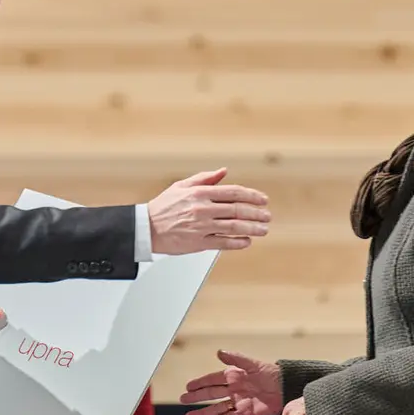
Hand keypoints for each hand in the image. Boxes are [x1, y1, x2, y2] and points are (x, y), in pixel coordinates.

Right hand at [147, 168, 269, 253]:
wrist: (146, 228)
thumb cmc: (163, 207)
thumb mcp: (182, 186)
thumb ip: (205, 178)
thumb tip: (224, 171)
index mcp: (200, 193)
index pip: (234, 192)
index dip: (252, 196)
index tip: (263, 200)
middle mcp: (203, 209)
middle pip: (238, 210)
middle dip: (257, 213)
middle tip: (267, 216)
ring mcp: (201, 227)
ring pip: (234, 227)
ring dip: (252, 229)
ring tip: (263, 230)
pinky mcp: (198, 243)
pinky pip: (223, 243)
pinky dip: (237, 243)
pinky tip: (247, 242)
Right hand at [179, 350, 283, 414]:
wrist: (285, 387)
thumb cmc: (270, 372)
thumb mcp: (252, 363)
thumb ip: (235, 358)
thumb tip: (218, 352)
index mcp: (233, 375)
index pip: (212, 380)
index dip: (200, 383)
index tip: (188, 386)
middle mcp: (232, 389)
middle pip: (211, 394)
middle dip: (196, 397)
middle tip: (182, 400)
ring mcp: (237, 402)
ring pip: (216, 408)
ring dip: (202, 413)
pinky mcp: (244, 413)